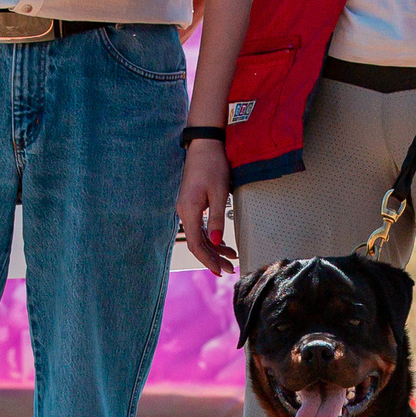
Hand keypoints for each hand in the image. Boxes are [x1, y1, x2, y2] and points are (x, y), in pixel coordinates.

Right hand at [177, 140, 236, 273]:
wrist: (204, 146)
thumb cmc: (213, 166)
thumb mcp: (219, 192)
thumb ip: (217, 219)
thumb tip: (215, 242)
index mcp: (189, 210)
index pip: (196, 244)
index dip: (208, 260)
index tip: (220, 270)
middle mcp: (184, 212)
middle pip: (197, 243)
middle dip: (213, 258)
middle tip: (230, 270)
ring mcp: (187, 208)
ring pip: (199, 236)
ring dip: (214, 248)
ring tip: (231, 258)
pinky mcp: (192, 204)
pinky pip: (199, 226)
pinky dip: (211, 236)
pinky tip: (222, 243)